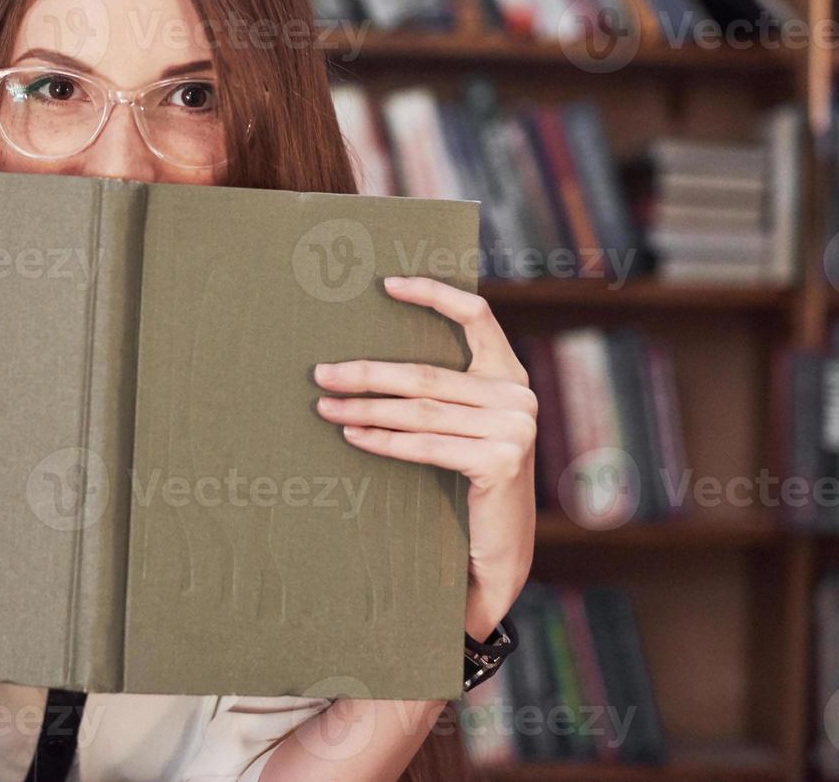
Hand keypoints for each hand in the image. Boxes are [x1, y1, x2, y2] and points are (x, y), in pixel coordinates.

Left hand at [313, 275, 535, 639]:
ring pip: (419, 411)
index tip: (386, 284)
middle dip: (367, 373)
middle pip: (426, 373)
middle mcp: (518, 397)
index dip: (434, 294)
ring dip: (365, 407)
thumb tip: (371, 363)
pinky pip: (426, 444)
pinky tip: (353, 434)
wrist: (499, 555)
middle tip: (320, 373)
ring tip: (324, 405)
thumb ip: (445, 393)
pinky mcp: (500, 462)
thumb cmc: (469, 484)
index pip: (478, 317)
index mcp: (511, 376)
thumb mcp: (465, 428)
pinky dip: (384, 439)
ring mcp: (514, 430)